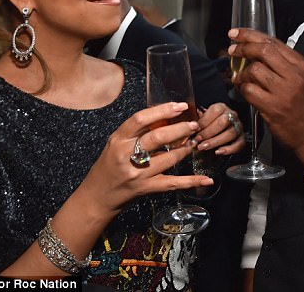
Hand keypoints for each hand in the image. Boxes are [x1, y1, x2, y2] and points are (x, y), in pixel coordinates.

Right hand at [82, 102, 213, 213]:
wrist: (97, 196)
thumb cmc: (108, 166)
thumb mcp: (116, 143)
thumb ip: (136, 132)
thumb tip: (165, 117)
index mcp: (118, 139)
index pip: (141, 119)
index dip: (163, 111)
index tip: (180, 107)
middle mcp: (126, 155)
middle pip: (157, 137)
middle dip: (180, 129)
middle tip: (193, 125)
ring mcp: (137, 173)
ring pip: (168, 158)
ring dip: (185, 150)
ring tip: (194, 143)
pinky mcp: (145, 189)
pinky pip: (172, 183)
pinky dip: (192, 181)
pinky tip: (206, 180)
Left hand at [194, 103, 245, 155]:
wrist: (223, 128)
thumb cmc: (212, 122)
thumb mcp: (204, 117)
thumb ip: (198, 119)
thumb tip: (191, 125)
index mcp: (222, 108)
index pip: (215, 111)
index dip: (204, 121)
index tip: (194, 130)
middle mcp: (232, 116)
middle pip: (223, 122)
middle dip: (208, 132)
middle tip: (198, 140)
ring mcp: (238, 127)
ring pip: (230, 133)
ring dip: (215, 141)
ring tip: (204, 147)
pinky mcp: (242, 138)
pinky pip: (238, 144)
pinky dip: (228, 149)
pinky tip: (218, 151)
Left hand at [227, 28, 303, 167]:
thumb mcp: (302, 79)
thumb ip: (282, 63)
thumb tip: (255, 49)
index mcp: (301, 65)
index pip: (273, 41)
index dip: (250, 35)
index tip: (236, 33)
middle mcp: (294, 76)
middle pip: (262, 50)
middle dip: (242, 47)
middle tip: (232, 50)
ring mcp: (283, 92)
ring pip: (253, 70)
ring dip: (241, 74)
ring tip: (240, 79)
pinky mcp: (272, 107)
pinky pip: (248, 90)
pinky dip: (242, 89)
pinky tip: (244, 91)